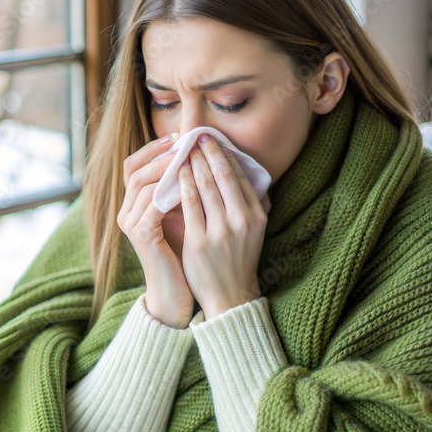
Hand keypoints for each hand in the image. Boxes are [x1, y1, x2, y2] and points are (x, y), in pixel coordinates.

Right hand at [117, 133, 193, 327]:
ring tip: (190, 158)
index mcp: (133, 205)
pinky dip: (172, 191)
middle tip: (185, 142)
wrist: (177, 292)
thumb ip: (182, 190)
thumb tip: (200, 156)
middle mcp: (125, 212)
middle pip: (134, 170)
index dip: (153, 148)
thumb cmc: (183, 254)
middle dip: (161, 154)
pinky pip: (153, 204)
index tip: (178, 136)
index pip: (133, 165)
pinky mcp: (141, 235)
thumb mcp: (182, 215)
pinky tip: (190, 185)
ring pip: (143, 184)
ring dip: (168, 169)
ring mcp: (130, 224)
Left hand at [177, 134, 269, 318]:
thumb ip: (256, 203)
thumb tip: (251, 172)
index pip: (240, 176)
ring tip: (184, 149)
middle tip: (197, 135)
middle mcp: (241, 221)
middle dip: (208, 151)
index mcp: (256, 216)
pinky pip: (188, 204)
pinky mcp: (199, 241)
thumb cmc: (239, 260)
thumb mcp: (255, 231)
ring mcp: (220, 231)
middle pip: (222, 175)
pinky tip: (175, 173)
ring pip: (204, 185)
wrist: (229, 296)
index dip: (225, 155)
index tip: (213, 140)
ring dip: (193, 162)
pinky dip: (181, 183)